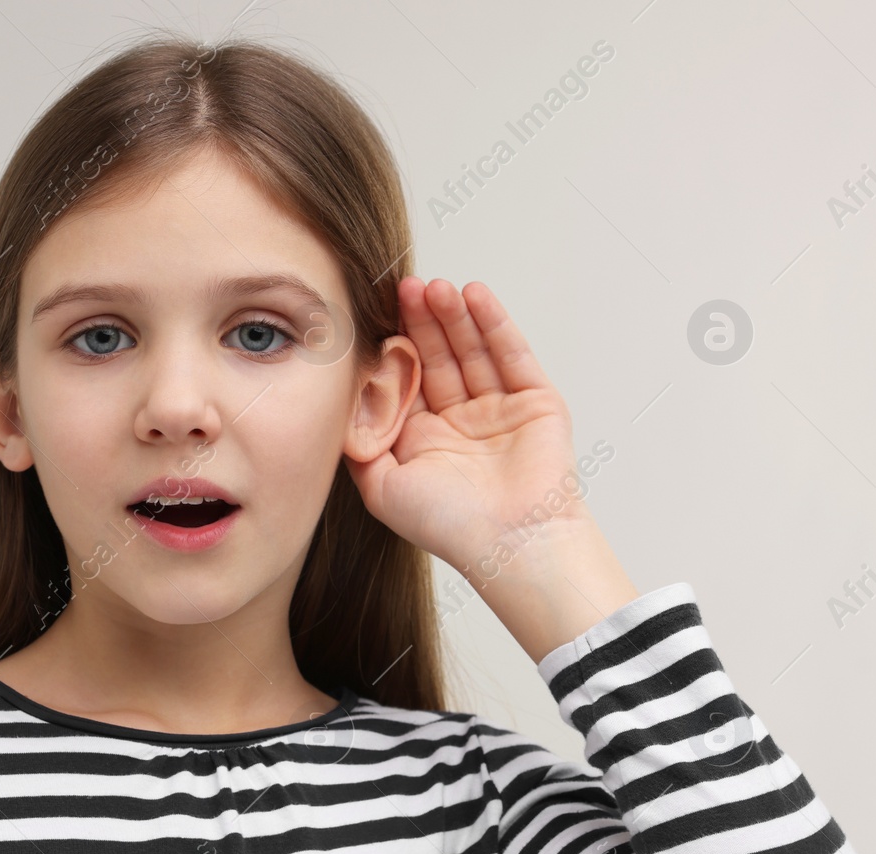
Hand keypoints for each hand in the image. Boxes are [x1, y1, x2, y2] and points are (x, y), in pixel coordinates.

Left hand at [345, 277, 586, 578]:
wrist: (511, 544)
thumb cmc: (449, 525)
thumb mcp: (381, 486)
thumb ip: (358, 443)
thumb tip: (340, 402)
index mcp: (424, 439)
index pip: (405, 379)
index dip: (392, 347)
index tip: (372, 315)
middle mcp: (459, 421)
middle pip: (437, 356)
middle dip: (420, 321)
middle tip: (403, 286)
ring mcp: (499, 409)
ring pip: (472, 349)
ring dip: (453, 315)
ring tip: (434, 286)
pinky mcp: (535, 401)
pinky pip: (511, 354)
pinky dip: (493, 323)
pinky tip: (474, 295)